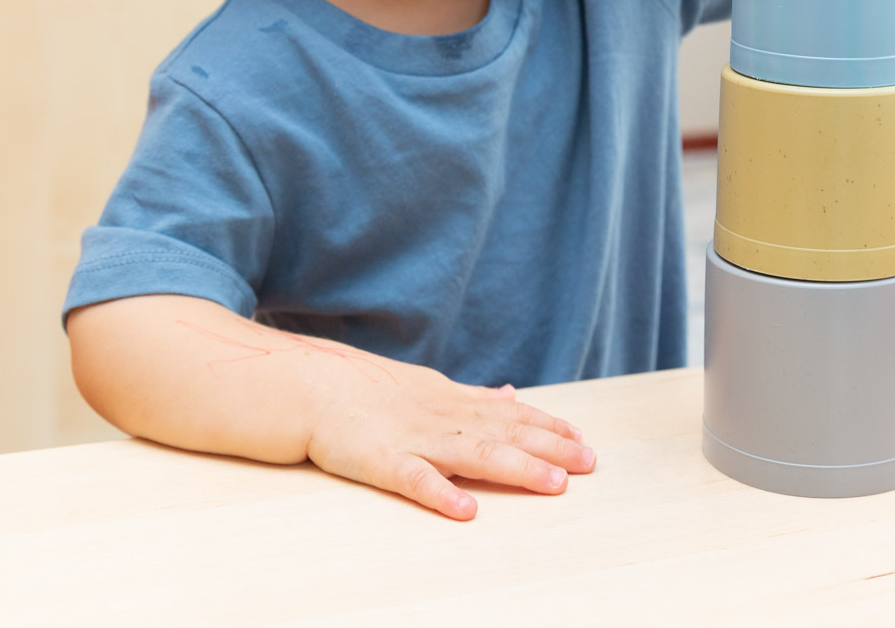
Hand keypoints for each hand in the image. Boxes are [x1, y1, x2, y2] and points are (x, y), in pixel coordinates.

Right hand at [304, 351, 593, 520]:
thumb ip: (470, 396)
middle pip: (504, 433)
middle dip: (550, 448)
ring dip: (517, 468)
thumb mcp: (427, 385)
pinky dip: (441, 493)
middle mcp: (441, 417)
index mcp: (452, 401)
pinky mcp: (380, 460)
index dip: (549, 426)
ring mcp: (412, 438)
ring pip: (474, 454)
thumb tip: (510, 395)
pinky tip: (466, 510)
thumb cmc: (363, 389)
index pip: (510, 414)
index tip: (583, 439)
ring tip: (553, 483)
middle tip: (589, 462)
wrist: (306, 384)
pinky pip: (414, 479)